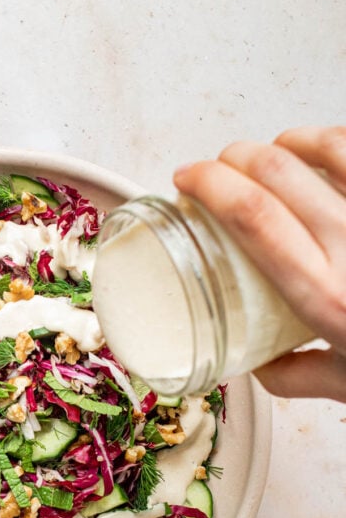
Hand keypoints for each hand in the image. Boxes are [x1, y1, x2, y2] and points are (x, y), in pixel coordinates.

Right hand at [173, 125, 345, 401]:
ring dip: (287, 141)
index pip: (252, 215)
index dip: (210, 183)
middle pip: (278, 170)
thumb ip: (299, 376)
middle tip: (221, 167)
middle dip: (236, 157)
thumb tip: (261, 364)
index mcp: (325, 297)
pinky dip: (337, 142)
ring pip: (327, 146)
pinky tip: (328, 148)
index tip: (187, 177)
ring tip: (273, 151)